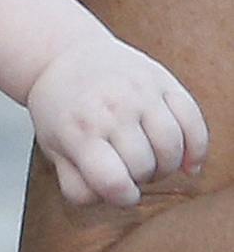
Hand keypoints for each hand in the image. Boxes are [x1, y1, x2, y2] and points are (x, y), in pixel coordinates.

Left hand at [29, 35, 207, 206]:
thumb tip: (115, 197)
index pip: (113, 183)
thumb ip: (77, 184)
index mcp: (78, 131)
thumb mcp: (54, 148)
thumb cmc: (61, 109)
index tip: (121, 190)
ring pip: (172, 148)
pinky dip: (197, 149)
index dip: (122, 197)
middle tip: (130, 168)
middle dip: (141, 177)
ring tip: (152, 160)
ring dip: (168, 165)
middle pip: (145, 167)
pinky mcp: (162, 80)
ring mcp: (138, 93)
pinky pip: (194, 122)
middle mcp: (109, 109)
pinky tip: (188, 162)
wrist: (63, 54)